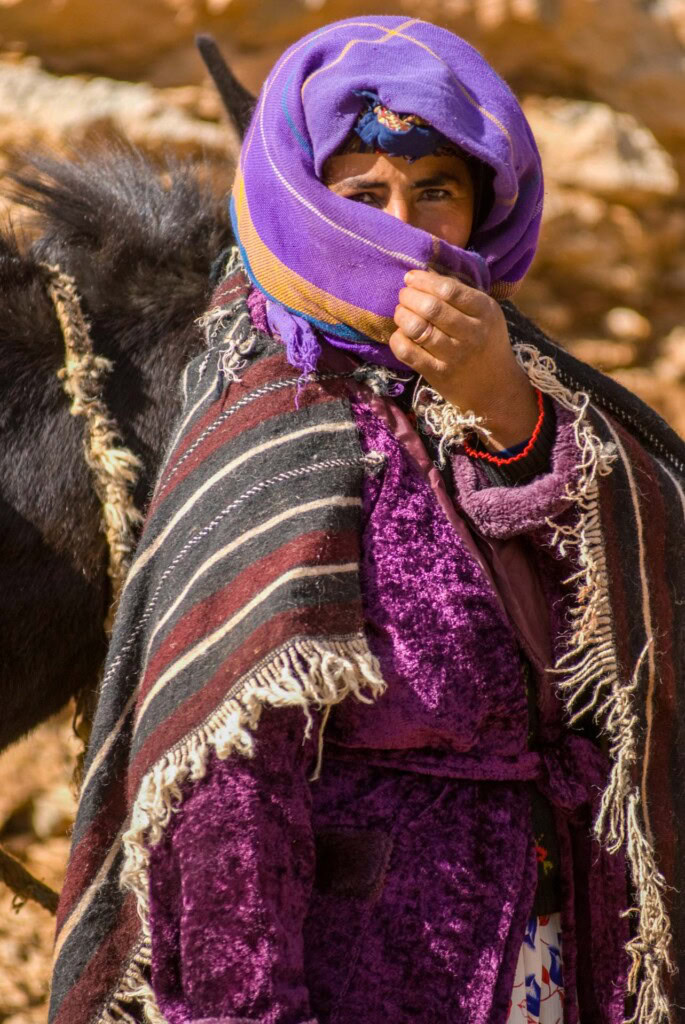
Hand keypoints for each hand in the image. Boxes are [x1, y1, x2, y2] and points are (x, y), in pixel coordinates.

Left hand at [390, 268, 538, 448]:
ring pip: (417, 328)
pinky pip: (408, 352)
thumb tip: (423, 273)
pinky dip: (397, 339)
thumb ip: (460, 294)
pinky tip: (400, 334)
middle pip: (431, 308)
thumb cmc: (486, 342)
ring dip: (401, 316)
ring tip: (401, 313)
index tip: (411, 278)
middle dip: (409, 296)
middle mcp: (472, 333)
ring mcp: (454, 356)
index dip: (423, 281)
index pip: (449, 290)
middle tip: (404, 296)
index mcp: (485, 311)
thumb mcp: (486, 313)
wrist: (495, 388)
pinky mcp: (438, 374)